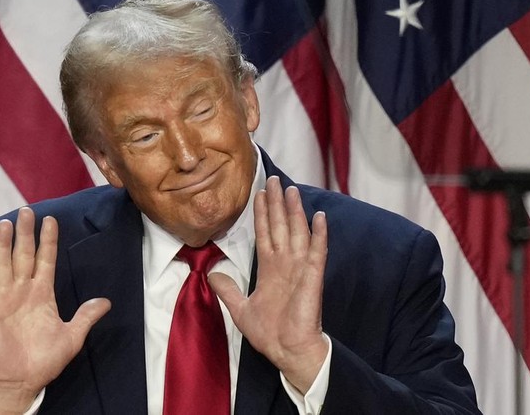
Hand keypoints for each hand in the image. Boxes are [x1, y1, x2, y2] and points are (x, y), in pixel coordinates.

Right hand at [0, 207, 110, 413]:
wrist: (20, 380)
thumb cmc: (45, 359)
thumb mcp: (72, 337)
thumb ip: (86, 316)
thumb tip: (106, 302)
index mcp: (42, 293)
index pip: (46, 260)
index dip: (48, 240)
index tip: (51, 220)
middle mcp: (22, 290)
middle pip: (23, 255)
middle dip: (25, 233)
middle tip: (26, 210)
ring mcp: (3, 298)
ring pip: (2, 264)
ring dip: (2, 244)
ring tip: (4, 223)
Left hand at [209, 176, 327, 392]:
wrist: (287, 350)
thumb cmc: (269, 333)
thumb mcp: (240, 308)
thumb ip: (227, 289)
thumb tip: (211, 273)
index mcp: (270, 269)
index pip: (264, 233)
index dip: (261, 213)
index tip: (259, 193)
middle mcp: (285, 263)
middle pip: (279, 226)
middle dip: (277, 203)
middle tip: (274, 179)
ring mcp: (299, 268)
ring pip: (296, 232)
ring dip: (295, 211)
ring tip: (292, 189)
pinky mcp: (311, 277)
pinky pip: (316, 251)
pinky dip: (318, 234)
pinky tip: (318, 216)